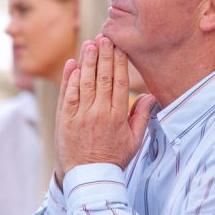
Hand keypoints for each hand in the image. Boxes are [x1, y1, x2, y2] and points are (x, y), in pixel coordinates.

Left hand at [55, 35, 154, 184]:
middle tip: (104, 36)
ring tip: (89, 43)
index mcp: (117, 117)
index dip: (118, 62)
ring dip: (86, 61)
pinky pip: (67, 95)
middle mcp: (98, 113)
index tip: (119, 46)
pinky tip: (72, 64)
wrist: (88, 179)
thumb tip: (150, 96)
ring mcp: (80, 116)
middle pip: (101, 78)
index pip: (118, 82)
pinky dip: (69, 78)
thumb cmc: (113, 159)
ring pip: (84, 83)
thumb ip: (142, 117)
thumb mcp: (134, 141)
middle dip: (103, 55)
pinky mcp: (64, 120)